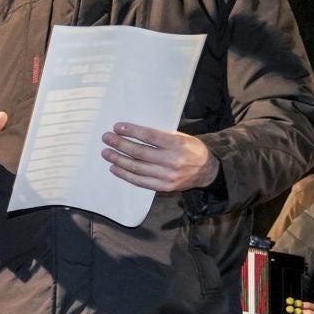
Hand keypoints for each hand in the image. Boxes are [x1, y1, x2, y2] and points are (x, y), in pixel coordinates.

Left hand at [101, 123, 220, 191]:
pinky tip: (114, 168)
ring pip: (137, 168)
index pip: (150, 136)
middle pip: (139, 152)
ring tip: (106, 153)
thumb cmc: (191, 149)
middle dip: (120, 144)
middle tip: (106, 138)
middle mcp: (172, 161)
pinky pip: (140, 181)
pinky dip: (125, 175)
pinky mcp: (163, 187)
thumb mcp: (182, 137)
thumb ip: (162, 136)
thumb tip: (135, 131)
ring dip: (118, 159)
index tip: (117, 127)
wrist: (207, 171)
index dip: (132, 131)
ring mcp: (167, 176)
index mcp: (177, 144)